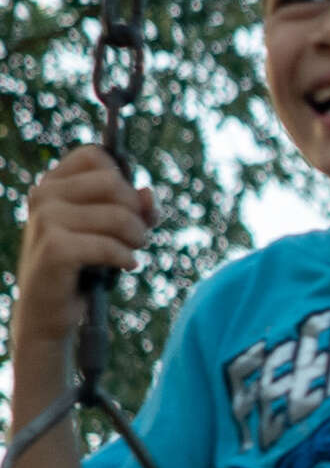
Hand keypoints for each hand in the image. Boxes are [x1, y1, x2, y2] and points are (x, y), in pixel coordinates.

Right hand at [14, 146, 155, 351]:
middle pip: (113, 182)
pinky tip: (127, 265)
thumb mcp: (111, 230)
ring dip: (137, 237)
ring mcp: (45, 220)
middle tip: (138, 235)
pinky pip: (109, 245)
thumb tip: (148, 193)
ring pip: (118, 215)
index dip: (123, 177)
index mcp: (52, 183)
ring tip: (133, 251)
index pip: (95, 155)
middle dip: (136, 211)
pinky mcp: (55, 248)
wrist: (47, 312)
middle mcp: (43, 195)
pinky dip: (126, 257)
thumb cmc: (82, 264)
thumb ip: (134, 207)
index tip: (130, 204)